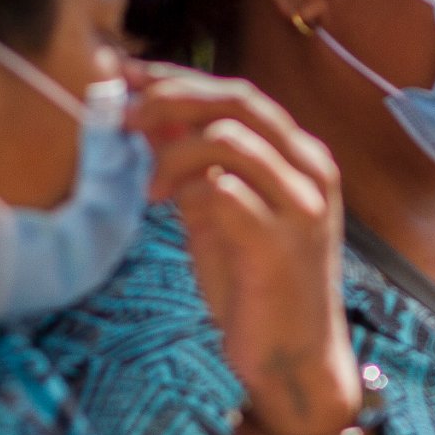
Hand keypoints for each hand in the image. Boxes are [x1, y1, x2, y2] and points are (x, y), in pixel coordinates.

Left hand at [129, 64, 359, 434]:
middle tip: (124, 116)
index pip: (239, 94)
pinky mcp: (282, 245)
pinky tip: (166, 207)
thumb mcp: (220, 213)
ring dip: (172, 152)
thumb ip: (196, 167)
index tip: (125, 76)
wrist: (295, 358)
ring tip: (147, 185)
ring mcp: (302, 206)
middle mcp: (311, 170)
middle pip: (239, 102)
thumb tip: (149, 117)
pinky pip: (226, 192)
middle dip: (172, 98)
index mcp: (301, 157)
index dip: (178, 79)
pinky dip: (188, 188)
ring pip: (230, 139)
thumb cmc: (256, 286)